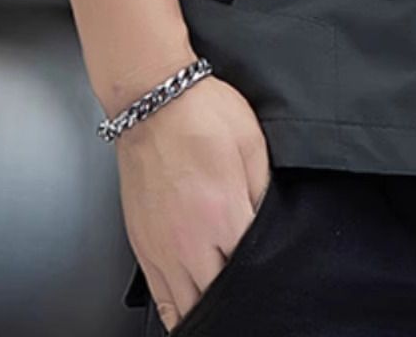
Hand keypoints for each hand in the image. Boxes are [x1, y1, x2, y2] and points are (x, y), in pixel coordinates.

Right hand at [117, 75, 270, 329]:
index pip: (251, 269)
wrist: (153, 102)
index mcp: (224, 213)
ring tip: (225, 310)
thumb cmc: (203, 113)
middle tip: (253, 297)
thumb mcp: (252, 143)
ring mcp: (162, 247)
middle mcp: (190, 240)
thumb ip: (262, 191)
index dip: (265, 273)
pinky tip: (189, 314)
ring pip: (187, 306)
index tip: (273, 275)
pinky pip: (160, 296)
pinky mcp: (142, 245)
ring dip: (206, 309)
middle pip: (218, 294)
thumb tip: (267, 224)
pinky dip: (176, 311)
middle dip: (238, 297)